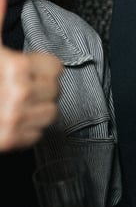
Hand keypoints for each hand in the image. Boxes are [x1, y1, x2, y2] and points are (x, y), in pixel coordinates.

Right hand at [0, 0, 61, 150]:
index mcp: (15, 68)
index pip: (55, 67)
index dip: (41, 66)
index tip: (27, 67)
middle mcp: (19, 94)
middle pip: (55, 90)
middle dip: (40, 87)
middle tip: (19, 85)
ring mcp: (15, 119)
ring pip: (49, 113)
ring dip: (36, 108)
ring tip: (16, 102)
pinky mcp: (11, 140)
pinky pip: (36, 134)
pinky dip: (26, 129)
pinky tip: (10, 119)